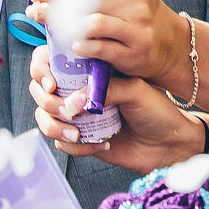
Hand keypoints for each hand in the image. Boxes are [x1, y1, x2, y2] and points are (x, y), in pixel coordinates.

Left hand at [27, 0, 187, 84]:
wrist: (171, 47)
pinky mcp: (134, 51)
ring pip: (92, 22)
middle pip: (86, 0)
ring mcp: (137, 26)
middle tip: (37, 11)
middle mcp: (137, 1)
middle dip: (54, 6)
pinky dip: (81, 46)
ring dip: (66, 26)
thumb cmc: (135, 20)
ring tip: (56, 29)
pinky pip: (99, 47)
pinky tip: (75, 45)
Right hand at [29, 42, 206, 173]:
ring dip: (54, 127)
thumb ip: (104, 90)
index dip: (41, 70)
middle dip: (47, 102)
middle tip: (68, 111)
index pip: (50, 62)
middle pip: (39, 91)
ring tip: (78, 134)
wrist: (168, 144)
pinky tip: (100, 144)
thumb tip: (73, 104)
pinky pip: (60, 143)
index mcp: (88, 71)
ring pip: (44, 118)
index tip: (51, 84)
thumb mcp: (135, 89)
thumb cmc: (157, 112)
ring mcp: (76, 116)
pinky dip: (74, 146)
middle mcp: (77, 91)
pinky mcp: (78, 140)